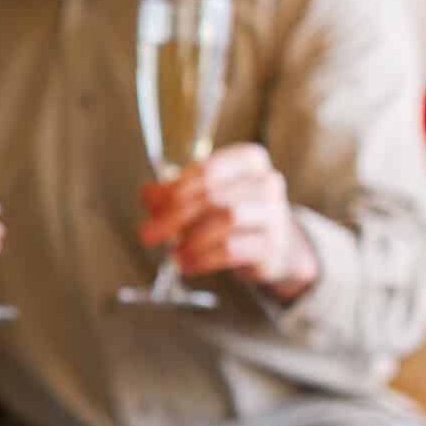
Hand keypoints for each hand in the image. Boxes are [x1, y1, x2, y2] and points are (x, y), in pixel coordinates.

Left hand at [139, 144, 318, 298]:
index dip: (174, 189)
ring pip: (226, 220)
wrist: (277, 246)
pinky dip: (203, 259)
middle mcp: (267, 182)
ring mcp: (274, 214)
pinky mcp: (273, 245)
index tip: (152, 207)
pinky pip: (233, 250)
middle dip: (174, 216)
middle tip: (148, 234)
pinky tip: (187, 265)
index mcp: (248, 160)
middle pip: (213, 195)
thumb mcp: (201, 196)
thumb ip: (172, 193)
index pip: (207, 170)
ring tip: (173, 253)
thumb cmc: (232, 213)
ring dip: (191, 238)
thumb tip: (148, 193)